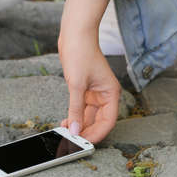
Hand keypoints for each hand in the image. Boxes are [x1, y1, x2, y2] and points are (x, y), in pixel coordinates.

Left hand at [58, 0, 120, 143]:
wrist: (74, 34)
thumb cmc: (81, 53)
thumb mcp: (77, 84)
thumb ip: (76, 109)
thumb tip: (75, 129)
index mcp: (110, 93)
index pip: (108, 121)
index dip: (97, 133)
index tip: (85, 142)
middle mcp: (104, 95)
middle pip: (98, 120)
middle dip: (87, 130)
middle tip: (73, 140)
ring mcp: (93, 93)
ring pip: (88, 115)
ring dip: (79, 124)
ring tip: (66, 132)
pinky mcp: (83, 89)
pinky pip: (80, 108)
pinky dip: (74, 115)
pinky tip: (65, 122)